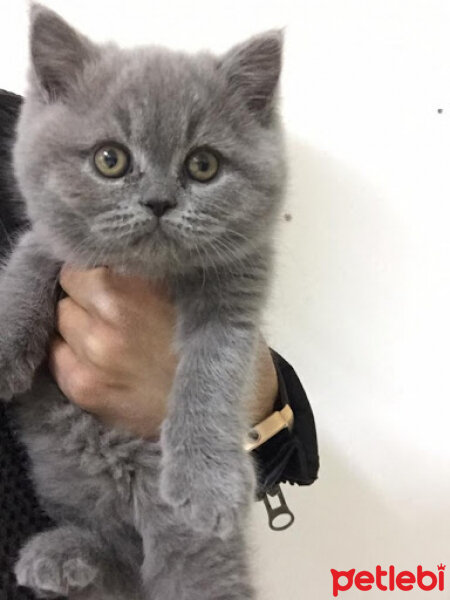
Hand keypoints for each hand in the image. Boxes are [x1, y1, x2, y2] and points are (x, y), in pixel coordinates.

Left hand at [49, 266, 277, 437]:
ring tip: (107, 333)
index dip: (96, 264)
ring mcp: (95, 352)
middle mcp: (114, 311)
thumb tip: (109, 249)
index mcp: (143, 280)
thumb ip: (149, 267)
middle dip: (85, 291)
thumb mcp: (195, 286)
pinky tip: (101, 360)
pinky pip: (57, 355)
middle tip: (110, 305)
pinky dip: (72, 353)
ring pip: (60, 318)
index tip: (107, 272)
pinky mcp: (86, 388)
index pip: (86, 255)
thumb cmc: (216, 338)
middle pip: (68, 284)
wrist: (229, 405)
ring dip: (77, 321)